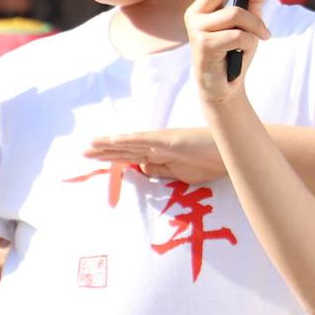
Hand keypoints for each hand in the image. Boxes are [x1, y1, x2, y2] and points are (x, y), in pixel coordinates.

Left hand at [85, 128, 225, 184]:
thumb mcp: (180, 173)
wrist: (231, 153)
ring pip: (129, 143)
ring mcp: (163, 141)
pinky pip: (144, 140)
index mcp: (161, 153)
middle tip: (83, 150)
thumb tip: (141, 168)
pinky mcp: (168, 140)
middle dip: (104, 150)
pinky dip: (127, 140)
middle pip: (126, 148)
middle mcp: (158, 145)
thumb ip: (161, 170)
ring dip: (108, 145)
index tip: (95, 156)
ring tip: (88, 146)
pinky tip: (111, 140)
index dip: (112, 155)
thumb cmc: (211, 161)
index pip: (131, 155)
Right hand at [186, 0, 270, 103]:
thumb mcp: (250, 23)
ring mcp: (196, 28)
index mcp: (206, 3)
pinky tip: (247, 50)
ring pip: (236, 12)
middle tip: (262, 1)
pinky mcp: (202, 45)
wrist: (224, 87)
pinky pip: (237, 34)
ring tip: (263, 37)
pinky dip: (250, 41)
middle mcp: (196, 11)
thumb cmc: (235, 53)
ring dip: (256, 26)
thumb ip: (253, 0)